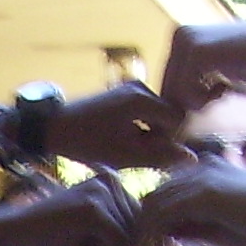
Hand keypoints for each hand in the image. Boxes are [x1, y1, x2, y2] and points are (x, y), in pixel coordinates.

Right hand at [0, 175, 137, 245]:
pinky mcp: (92, 207)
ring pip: (132, 242)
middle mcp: (111, 180)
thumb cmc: (56, 238)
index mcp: (114, 182)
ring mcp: (101, 191)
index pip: (146, 224)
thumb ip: (132, 238)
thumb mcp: (101, 236)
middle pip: (141, 233)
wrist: (15, 233)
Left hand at [48, 81, 190, 171]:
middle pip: (170, 116)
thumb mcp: (124, 156)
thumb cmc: (86, 143)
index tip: (145, 153)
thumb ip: (160, 157)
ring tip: (125, 146)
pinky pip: (146, 111)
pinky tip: (121, 138)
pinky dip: (139, 127)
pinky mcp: (124, 93)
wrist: (53, 126)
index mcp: (142, 98)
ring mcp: (131, 88)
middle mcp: (140, 86)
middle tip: (133, 152)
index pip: (178, 120)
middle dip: (158, 137)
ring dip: (148, 134)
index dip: (168, 141)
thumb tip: (192, 159)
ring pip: (158, 116)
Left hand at [134, 165, 245, 245]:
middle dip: (141, 232)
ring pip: (151, 205)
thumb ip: (196, 228)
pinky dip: (152, 237)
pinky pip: (162, 213)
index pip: (163, 197)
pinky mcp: (204, 193)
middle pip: (151, 199)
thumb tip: (168, 237)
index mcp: (206, 176)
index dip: (152, 228)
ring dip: (142, 237)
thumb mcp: (224, 230)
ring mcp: (201, 179)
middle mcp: (199, 171)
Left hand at [161, 14, 245, 111]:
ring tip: (221, 91)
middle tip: (217, 97)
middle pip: (166, 89)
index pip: (165, 83)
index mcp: (180, 38)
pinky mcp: (199, 52)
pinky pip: (186, 92)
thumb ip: (191, 81)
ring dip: (197, 103)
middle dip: (189, 104)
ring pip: (174, 94)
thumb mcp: (214, 71)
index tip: (210, 100)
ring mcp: (187, 42)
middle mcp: (178, 36)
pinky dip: (204, 100)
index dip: (183, 103)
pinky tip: (225, 87)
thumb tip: (168, 113)